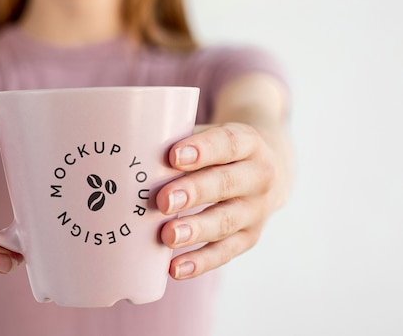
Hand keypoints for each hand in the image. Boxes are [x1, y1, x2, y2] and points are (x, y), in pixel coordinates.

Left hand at [157, 122, 288, 279]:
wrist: (271, 169)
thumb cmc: (222, 151)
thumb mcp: (211, 136)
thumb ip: (181, 143)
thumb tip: (134, 154)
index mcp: (249, 143)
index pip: (228, 143)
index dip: (203, 150)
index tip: (174, 156)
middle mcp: (259, 176)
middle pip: (226, 184)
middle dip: (194, 193)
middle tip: (163, 200)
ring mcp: (257, 210)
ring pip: (226, 222)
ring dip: (196, 230)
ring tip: (168, 236)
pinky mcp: (250, 237)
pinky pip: (225, 253)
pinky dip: (199, 262)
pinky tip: (175, 268)